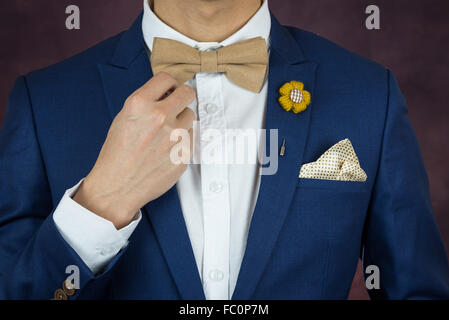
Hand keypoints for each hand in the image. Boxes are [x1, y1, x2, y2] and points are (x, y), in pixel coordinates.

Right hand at [73, 72, 194, 228]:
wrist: (118, 186)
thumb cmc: (117, 155)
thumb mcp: (123, 119)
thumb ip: (146, 103)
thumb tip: (166, 94)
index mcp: (140, 105)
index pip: (167, 79)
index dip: (169, 84)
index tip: (169, 90)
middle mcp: (159, 117)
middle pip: (187, 93)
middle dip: (182, 96)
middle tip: (177, 104)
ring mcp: (175, 136)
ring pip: (190, 116)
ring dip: (182, 121)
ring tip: (166, 134)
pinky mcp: (184, 153)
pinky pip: (191, 137)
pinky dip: (183, 140)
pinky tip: (168, 149)